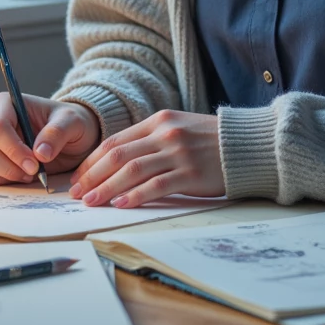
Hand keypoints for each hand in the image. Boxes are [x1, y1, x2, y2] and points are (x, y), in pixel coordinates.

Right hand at [0, 91, 98, 184]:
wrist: (67, 138)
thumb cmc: (67, 123)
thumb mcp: (72, 122)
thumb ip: (57, 133)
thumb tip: (40, 153)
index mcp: (5, 102)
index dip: (13, 150)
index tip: (35, 165)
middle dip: (8, 166)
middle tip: (33, 172)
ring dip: (3, 174)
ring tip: (28, 173)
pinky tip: (18, 176)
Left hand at [68, 110, 222, 207]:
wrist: (247, 145)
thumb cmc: (209, 141)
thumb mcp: (178, 129)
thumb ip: (150, 140)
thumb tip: (115, 162)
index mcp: (159, 120)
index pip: (115, 141)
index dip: (92, 161)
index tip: (78, 178)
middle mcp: (166, 134)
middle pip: (118, 155)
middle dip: (93, 175)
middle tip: (77, 193)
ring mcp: (179, 153)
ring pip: (132, 171)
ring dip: (107, 188)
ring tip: (91, 202)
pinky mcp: (191, 174)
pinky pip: (156, 185)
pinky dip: (135, 196)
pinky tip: (120, 204)